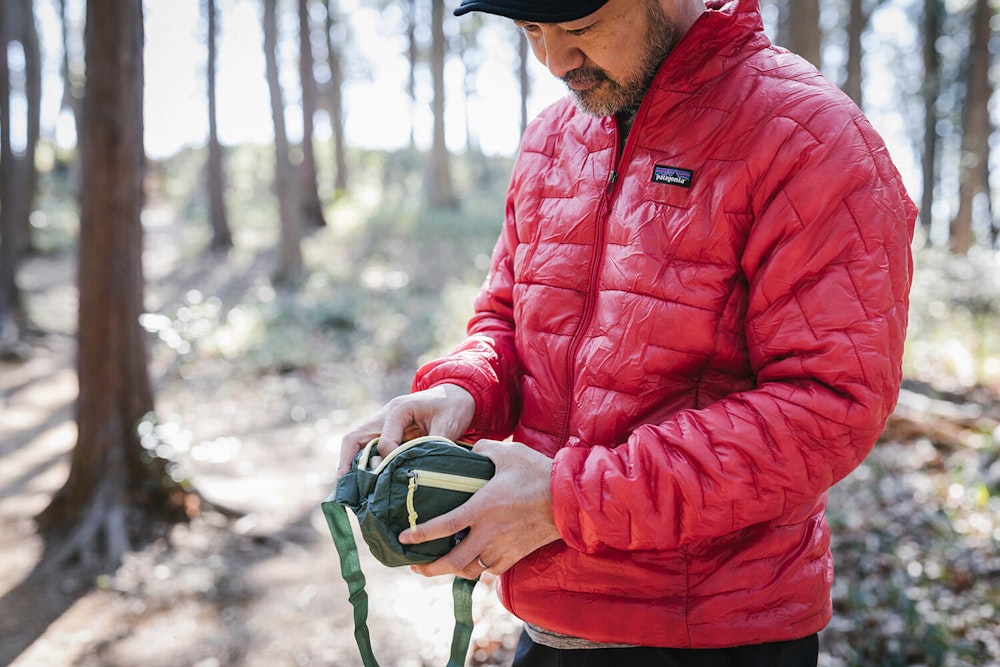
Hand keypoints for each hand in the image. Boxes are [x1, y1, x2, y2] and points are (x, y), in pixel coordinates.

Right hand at [337, 384, 475, 476]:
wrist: (457, 393)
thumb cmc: (453, 407)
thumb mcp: (448, 426)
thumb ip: (433, 447)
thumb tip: (423, 473)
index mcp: (399, 410)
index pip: (384, 442)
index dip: (390, 461)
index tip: (400, 475)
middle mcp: (384, 414)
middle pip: (355, 437)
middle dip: (348, 462)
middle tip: (346, 486)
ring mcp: (382, 421)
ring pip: (356, 441)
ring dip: (350, 462)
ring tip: (349, 487)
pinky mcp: (385, 429)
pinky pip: (365, 445)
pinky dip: (360, 460)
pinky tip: (361, 479)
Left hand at [399, 439, 560, 579]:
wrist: (569, 499)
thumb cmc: (538, 473)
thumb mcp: (507, 453)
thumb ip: (483, 451)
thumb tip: (472, 451)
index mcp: (482, 508)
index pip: (443, 525)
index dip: (420, 534)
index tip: (404, 538)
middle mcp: (489, 533)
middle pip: (453, 561)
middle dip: (430, 568)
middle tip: (416, 566)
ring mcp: (503, 547)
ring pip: (471, 570)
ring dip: (453, 571)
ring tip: (442, 565)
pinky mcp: (516, 555)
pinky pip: (491, 570)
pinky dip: (478, 569)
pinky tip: (473, 562)